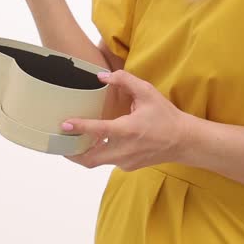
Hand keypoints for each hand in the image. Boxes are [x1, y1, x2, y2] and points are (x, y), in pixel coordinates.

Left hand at [62, 70, 195, 171]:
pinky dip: (100, 152)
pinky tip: (100, 141)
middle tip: (59, 142)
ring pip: (97, 161)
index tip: (64, 124)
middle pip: (89, 159)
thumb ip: (124, 81)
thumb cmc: (166, 116)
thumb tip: (102, 76)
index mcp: (127, 130)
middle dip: (71, 153)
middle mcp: (123, 150)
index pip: (98, 131)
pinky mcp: (128, 166)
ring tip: (73, 141)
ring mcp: (125, 161)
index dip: (79, 128)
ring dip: (84, 152)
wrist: (184, 141)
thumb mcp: (148, 92)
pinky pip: (109, 160)